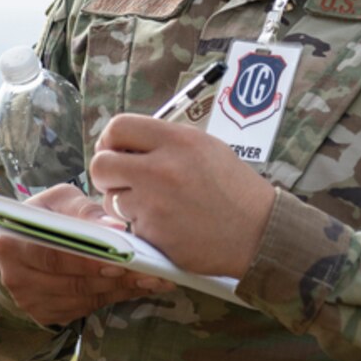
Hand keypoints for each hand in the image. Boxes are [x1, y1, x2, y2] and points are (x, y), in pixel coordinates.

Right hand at [0, 185, 169, 325]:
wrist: (23, 244)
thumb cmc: (46, 217)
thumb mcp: (59, 201)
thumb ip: (84, 211)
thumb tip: (114, 226)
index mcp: (13, 243)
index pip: (54, 256)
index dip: (89, 260)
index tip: (123, 258)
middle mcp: (16, 277)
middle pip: (73, 282)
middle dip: (115, 278)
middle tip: (150, 271)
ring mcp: (31, 301)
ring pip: (84, 299)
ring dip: (122, 290)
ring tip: (154, 279)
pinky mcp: (47, 315)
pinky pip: (87, 309)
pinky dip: (116, 297)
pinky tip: (138, 287)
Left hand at [89, 114, 277, 277]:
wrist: (259, 233)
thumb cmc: (233, 189)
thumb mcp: (205, 147)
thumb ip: (164, 141)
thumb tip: (123, 143)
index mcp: (177, 140)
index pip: (118, 126)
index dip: (109, 140)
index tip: (114, 150)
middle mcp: (161, 168)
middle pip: (101, 163)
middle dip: (105, 173)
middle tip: (119, 180)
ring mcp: (155, 204)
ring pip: (111, 198)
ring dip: (124, 202)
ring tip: (155, 205)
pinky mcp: (153, 233)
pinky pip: (129, 225)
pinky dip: (141, 226)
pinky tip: (166, 224)